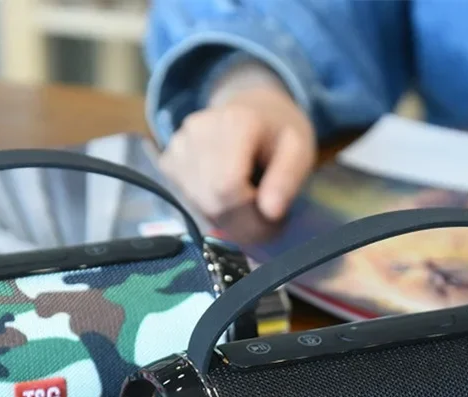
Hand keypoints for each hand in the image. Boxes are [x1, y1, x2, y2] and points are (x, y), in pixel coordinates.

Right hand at [158, 65, 316, 221]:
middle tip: (259, 206)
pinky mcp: (168, 160)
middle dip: (238, 217)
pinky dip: (208, 204)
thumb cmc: (278, 132)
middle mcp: (197, 131)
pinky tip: (221, 187)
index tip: (268, 208)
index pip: (227, 187)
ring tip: (242, 192)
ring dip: (224, 212)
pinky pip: (187, 200)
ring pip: (198, 205)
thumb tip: (271, 213)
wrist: (253, 109)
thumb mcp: (299, 150)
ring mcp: (177, 146)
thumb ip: (287, 180)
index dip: (249, 211)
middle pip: (211, 200)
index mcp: (235, 123)